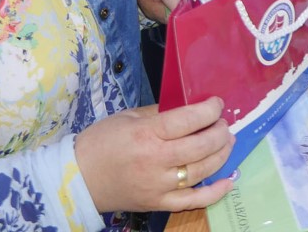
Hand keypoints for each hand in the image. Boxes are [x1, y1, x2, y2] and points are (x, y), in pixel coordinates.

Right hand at [74, 98, 233, 213]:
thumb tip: (188, 108)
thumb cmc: (101, 142)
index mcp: (147, 134)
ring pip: (201, 171)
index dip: (209, 110)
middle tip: (224, 124)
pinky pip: (193, 201)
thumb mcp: (128, 117)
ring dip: (221, 155)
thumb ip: (159, 113)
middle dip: (219, 132)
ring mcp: (159, 185)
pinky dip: (214, 193)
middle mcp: (156, 160)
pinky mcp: (158, 203)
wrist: (78, 178)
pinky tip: (229, 180)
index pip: (188, 120)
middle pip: (200, 145)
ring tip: (228, 142)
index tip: (218, 104)